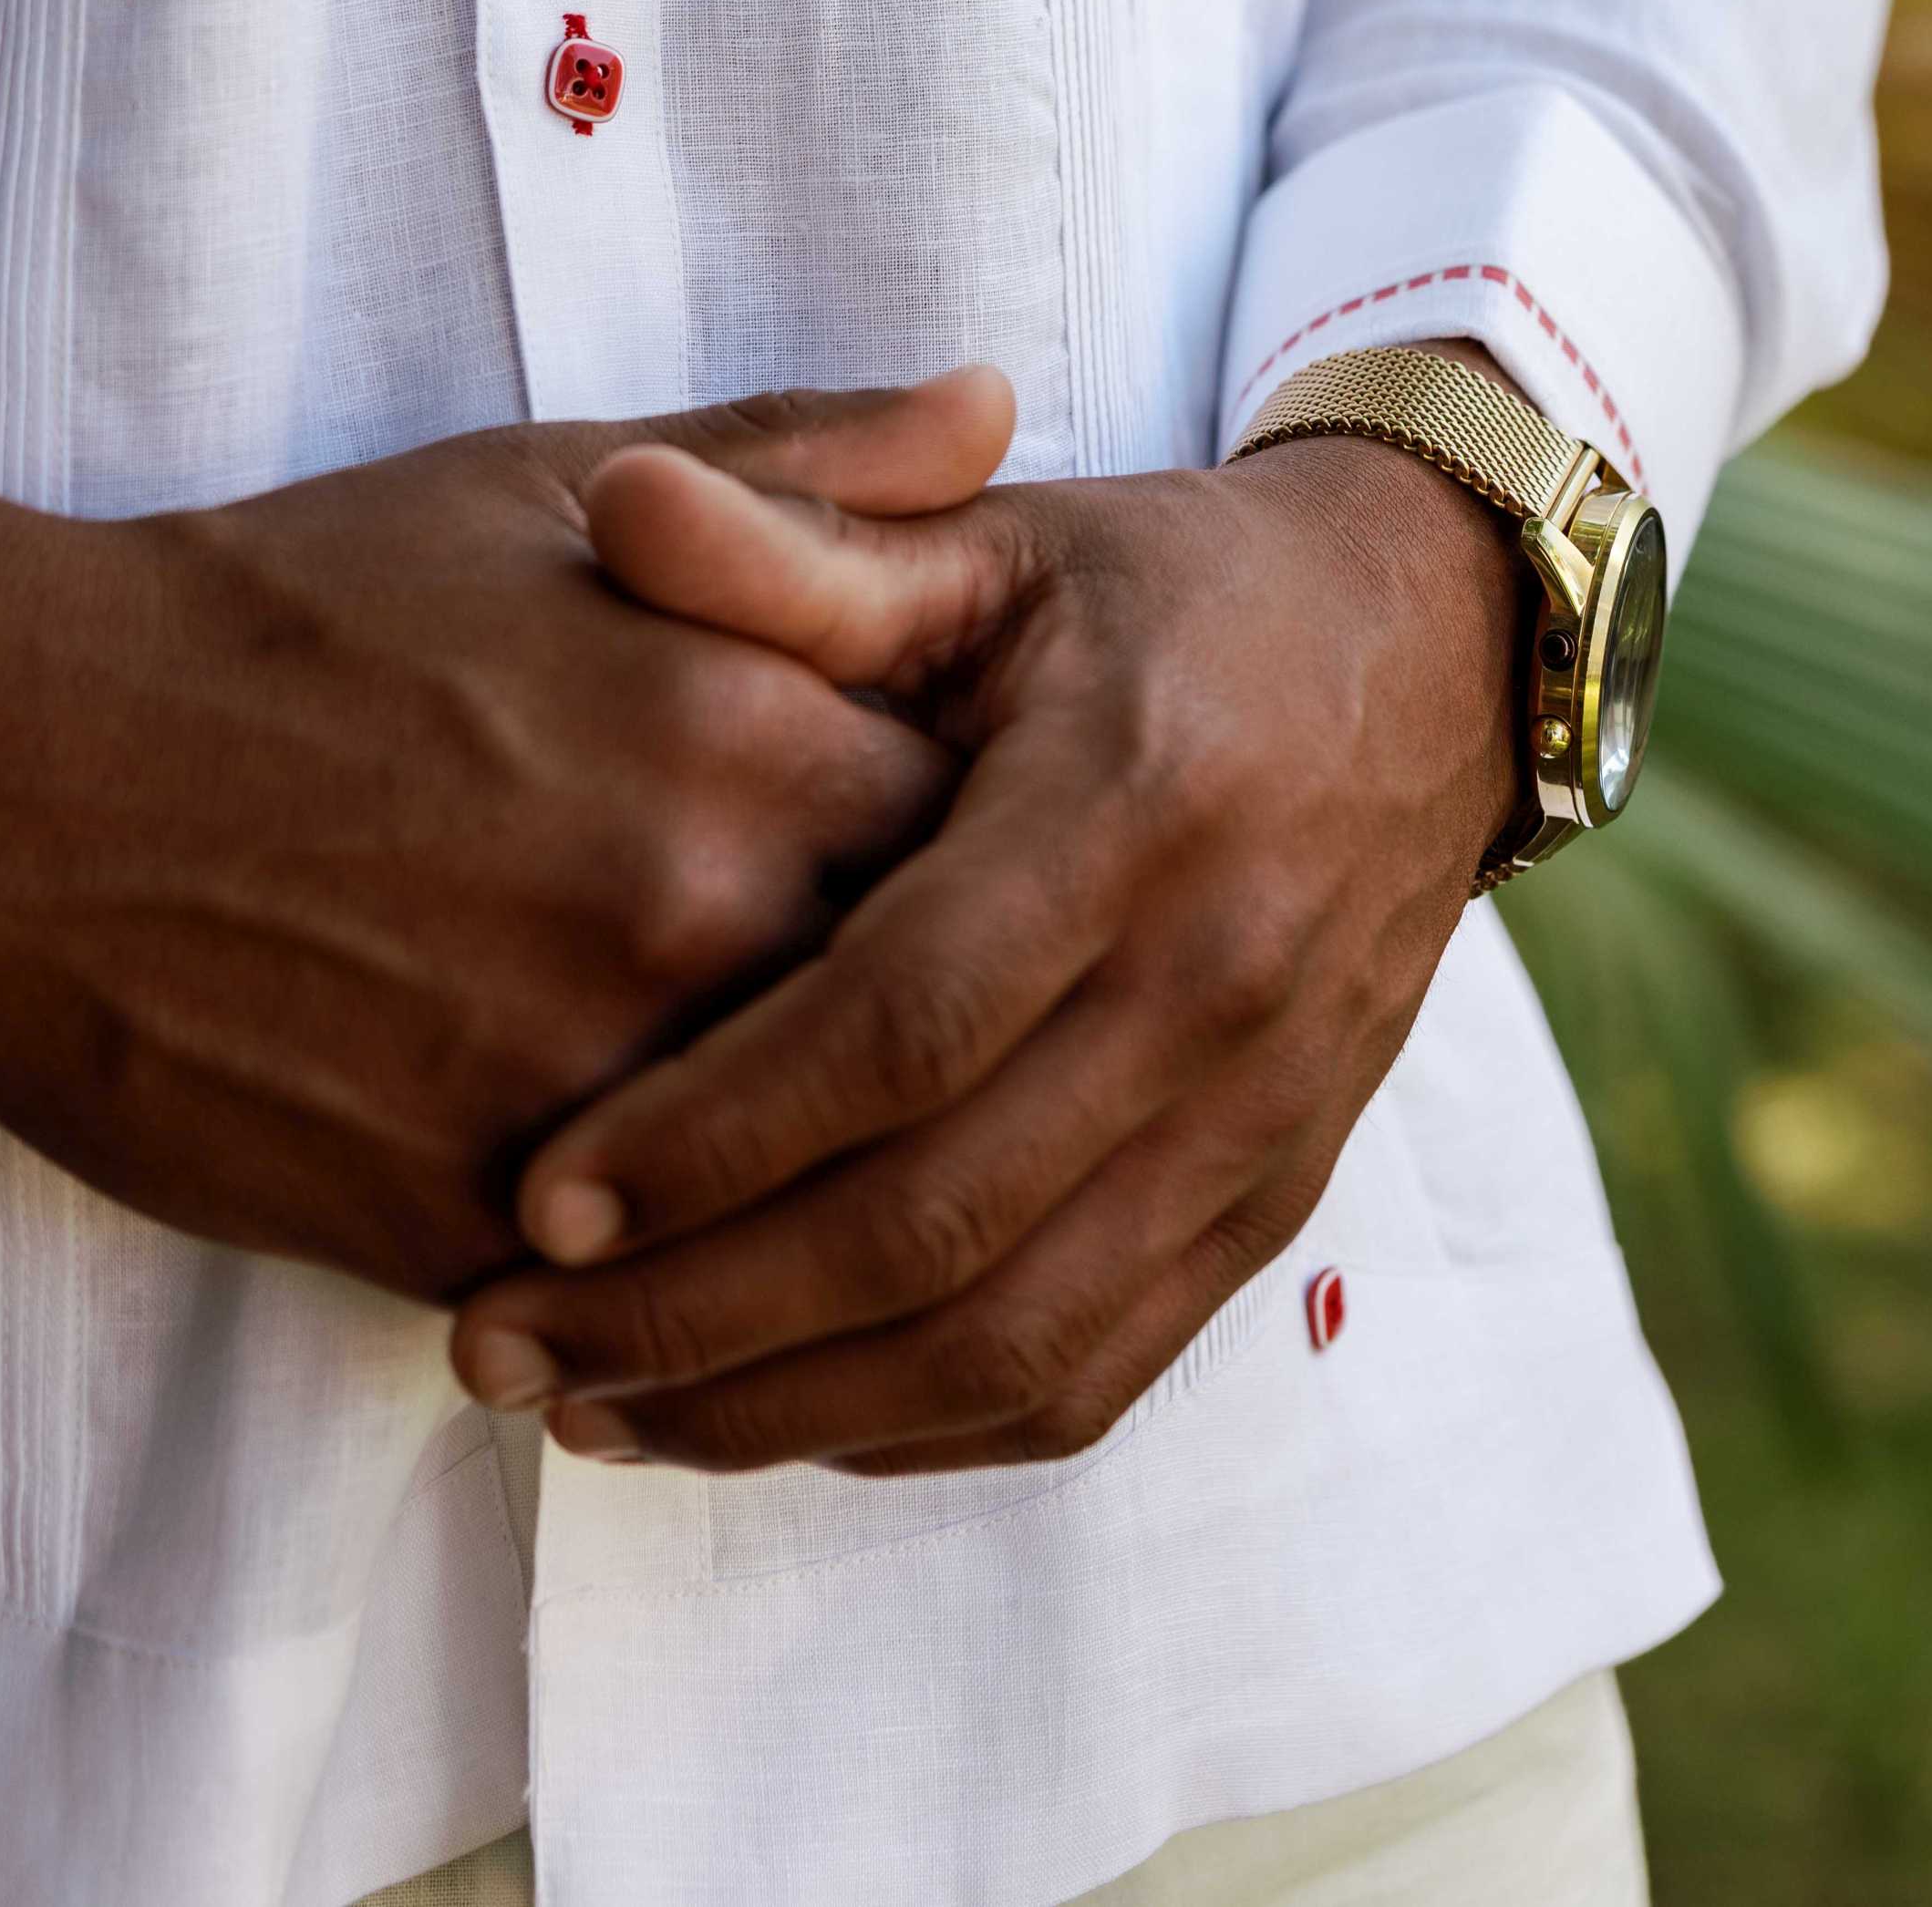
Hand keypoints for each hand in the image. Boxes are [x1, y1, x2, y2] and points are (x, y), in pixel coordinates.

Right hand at [0, 367, 1013, 1304]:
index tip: (991, 843)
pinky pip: (651, 1284)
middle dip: (941, 1018)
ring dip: (821, 1165)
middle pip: (931, 1020)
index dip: (1005, 845)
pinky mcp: (464, 1226)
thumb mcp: (554, 484)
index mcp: (744, 729)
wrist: (12, 772)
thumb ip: (805, 466)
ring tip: (823, 1137)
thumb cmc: (294, 606)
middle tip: (932, 1001)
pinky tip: (679, 1222)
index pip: (1003, 833)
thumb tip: (1000, 401)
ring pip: (803, 1180)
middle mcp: (694, 919)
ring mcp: (583, 1091)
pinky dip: (680, 1258)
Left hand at [450, 428, 1518, 1470]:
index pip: (905, 1022)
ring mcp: (1259, 1119)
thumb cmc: (1162, 594)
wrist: (1432, 653)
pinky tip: (766, 1417)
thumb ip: (800, 543)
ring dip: (785, 1407)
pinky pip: (1092, 1374)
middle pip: (936, 1219)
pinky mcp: (1273, 1202)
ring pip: (1010, 1340)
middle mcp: (1213, 986)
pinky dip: (917, 1427)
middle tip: (499, 1345)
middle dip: (698, 1311)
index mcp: (1131, 808)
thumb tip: (616, 503)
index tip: (536, 1199)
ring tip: (589, 1413)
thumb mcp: (993, 537)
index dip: (716, 1128)